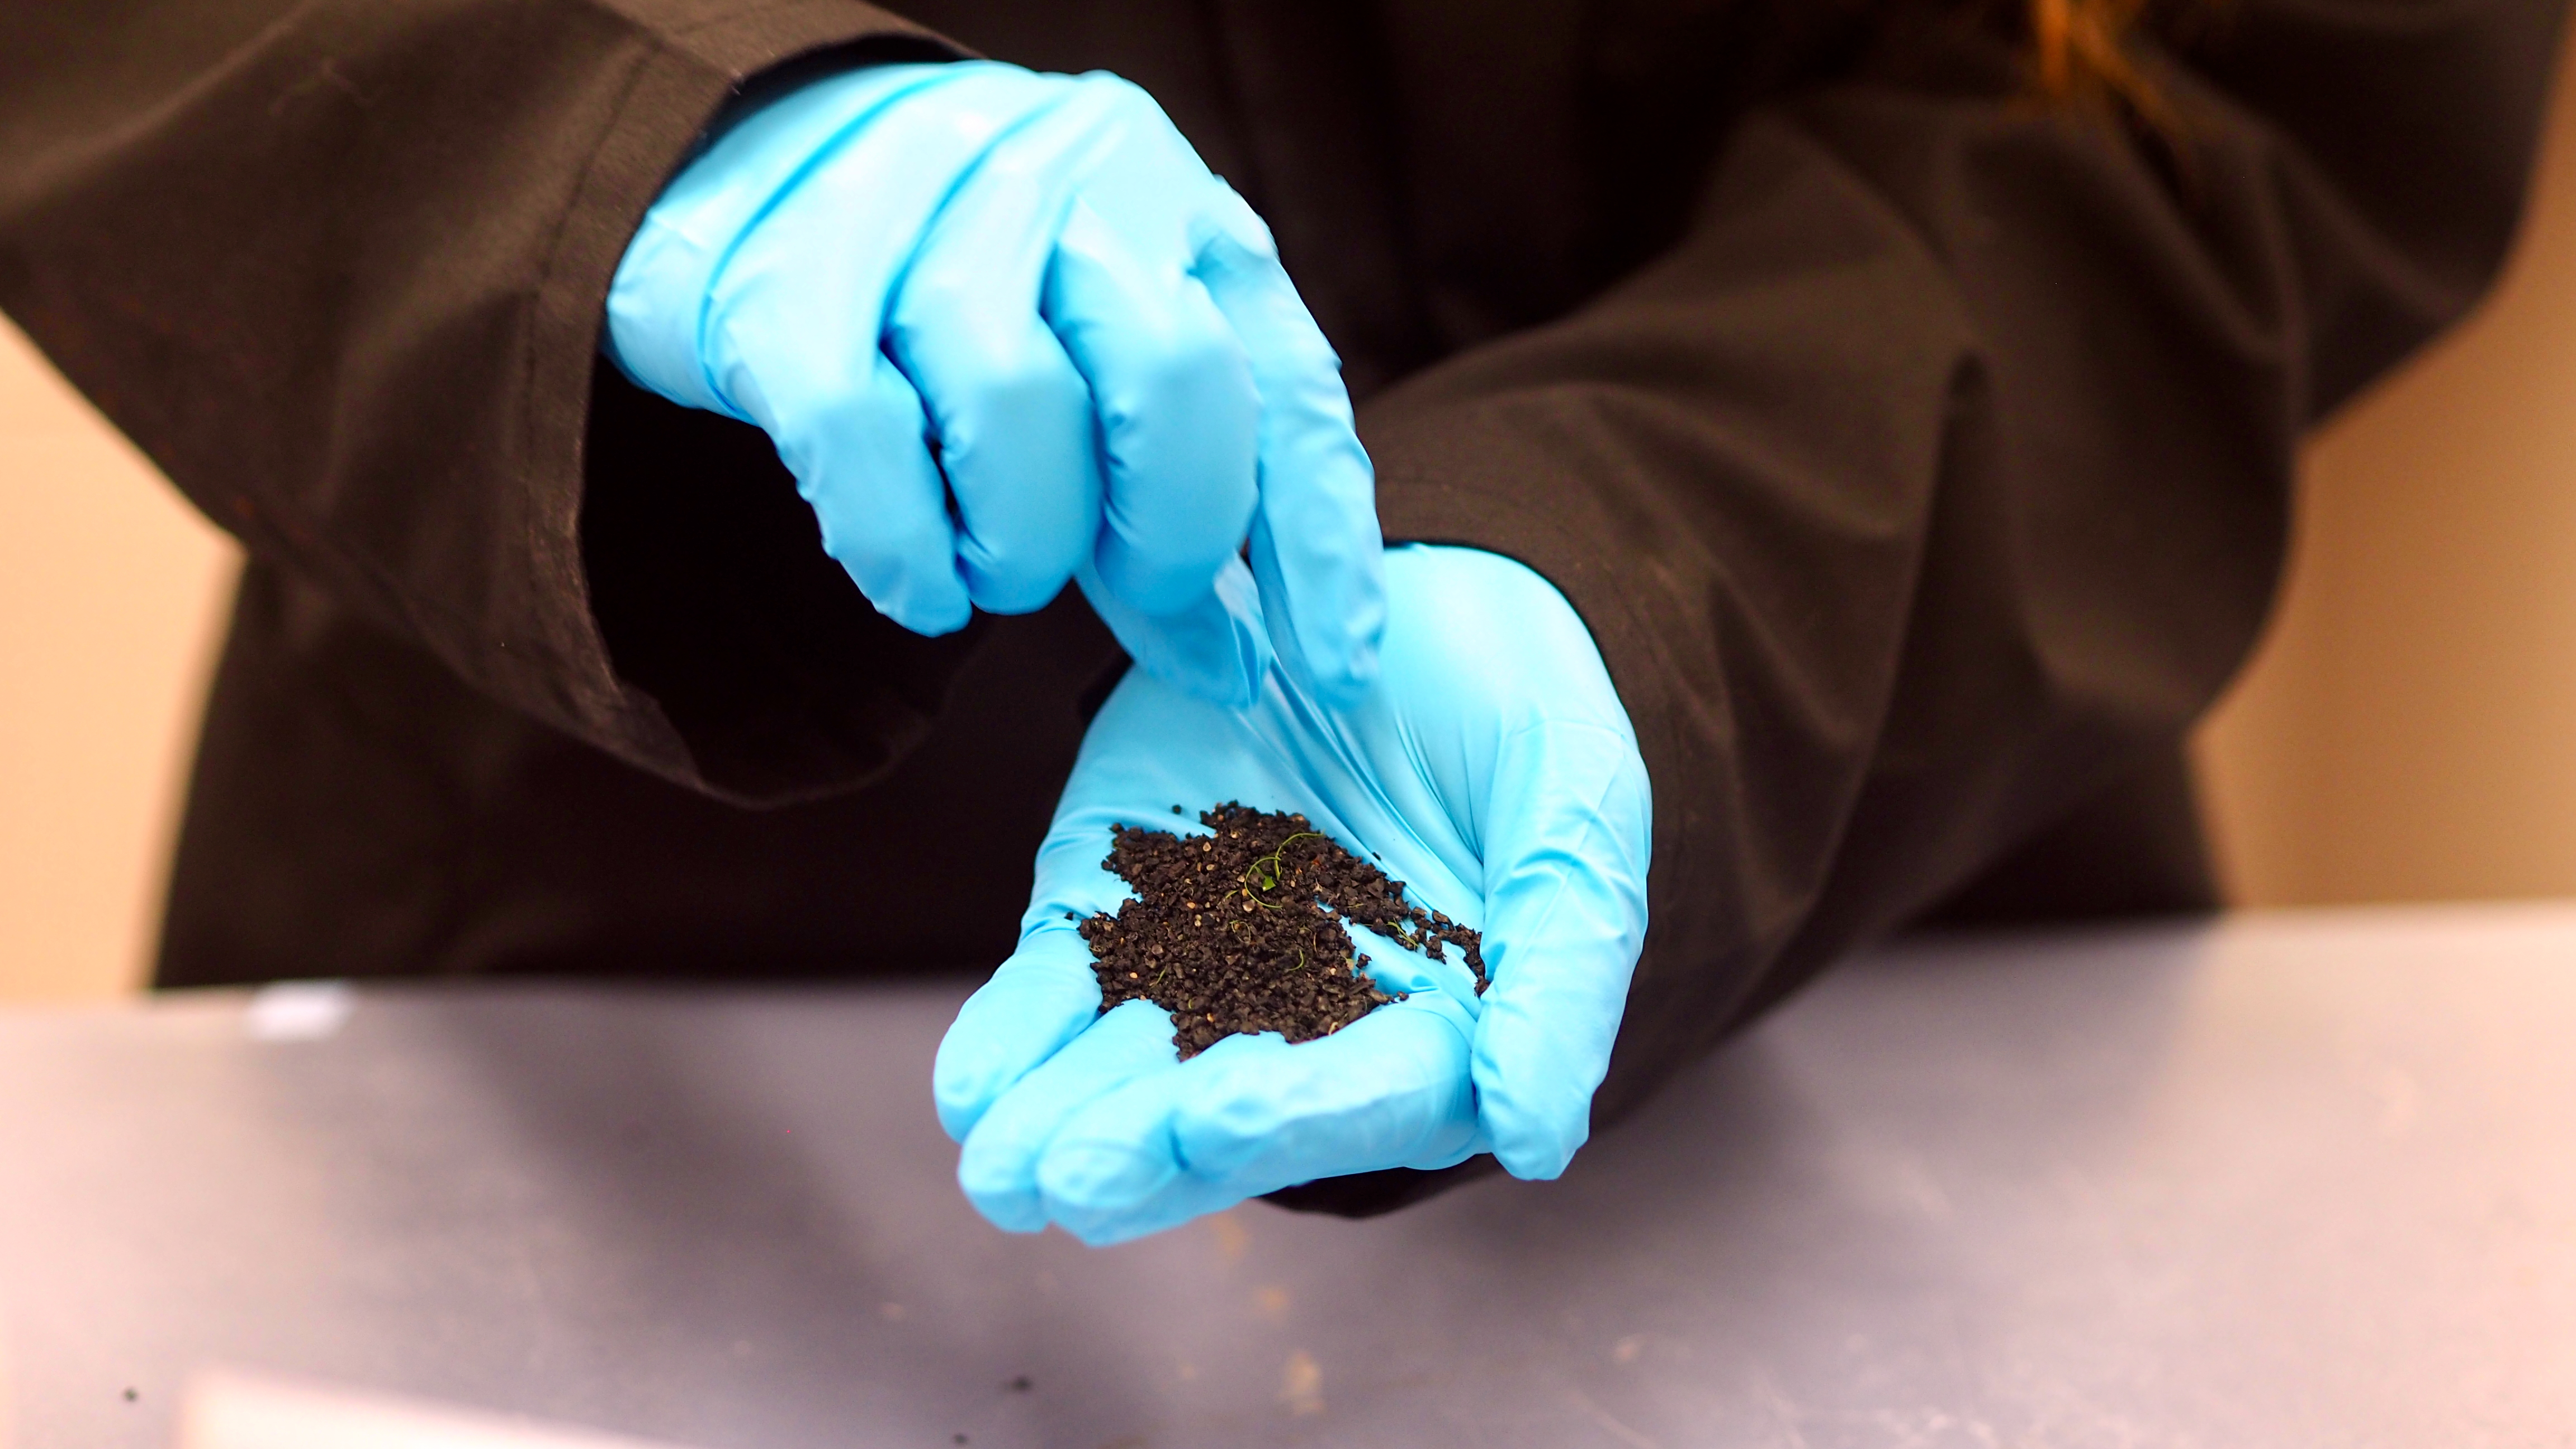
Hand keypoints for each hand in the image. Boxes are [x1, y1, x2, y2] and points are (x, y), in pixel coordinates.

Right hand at [605, 61, 1382, 707]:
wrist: (744, 166)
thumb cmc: (953, 302)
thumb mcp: (1091, 379)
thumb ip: (1161, 508)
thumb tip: (1242, 671)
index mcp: (1171, 203)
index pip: (1286, 383)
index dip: (1321, 546)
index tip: (1335, 670)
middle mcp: (1063, 176)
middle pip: (1173, 378)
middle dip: (1167, 533)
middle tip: (1128, 588)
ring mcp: (920, 207)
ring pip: (1016, 405)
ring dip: (1019, 541)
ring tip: (993, 568)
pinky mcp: (787, 273)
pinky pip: (859, 431)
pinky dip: (900, 546)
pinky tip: (915, 585)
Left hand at [932, 545, 1652, 1243]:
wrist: (1403, 591)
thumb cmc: (1518, 703)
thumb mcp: (1573, 803)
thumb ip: (1562, 963)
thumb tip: (1534, 1138)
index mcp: (1439, 1028)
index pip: (1373, 1094)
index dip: (1301, 1110)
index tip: (1219, 1116)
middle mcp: (1311, 1031)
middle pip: (1230, 1114)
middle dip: (1147, 1150)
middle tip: (1069, 1176)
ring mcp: (1201, 975)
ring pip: (1129, 1074)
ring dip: (1062, 1122)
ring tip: (999, 1168)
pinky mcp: (1117, 909)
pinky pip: (1056, 988)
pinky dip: (1010, 1038)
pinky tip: (969, 1088)